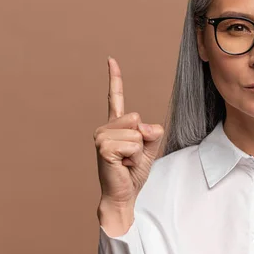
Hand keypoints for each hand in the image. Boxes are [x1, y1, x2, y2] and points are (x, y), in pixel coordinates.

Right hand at [94, 57, 164, 210]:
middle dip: (142, 140)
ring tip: (126, 161)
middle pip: (136, 118)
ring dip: (138, 151)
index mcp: (116, 124)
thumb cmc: (133, 171)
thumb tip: (144, 127)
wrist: (124, 194)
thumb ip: (152, 132)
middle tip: (131, 155)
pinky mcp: (103, 147)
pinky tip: (122, 164)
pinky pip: (132, 144)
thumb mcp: (150, 148)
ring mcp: (101, 136)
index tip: (111, 59)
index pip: (116, 97)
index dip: (115, 78)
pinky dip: (134, 157)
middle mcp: (105, 127)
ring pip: (136, 133)